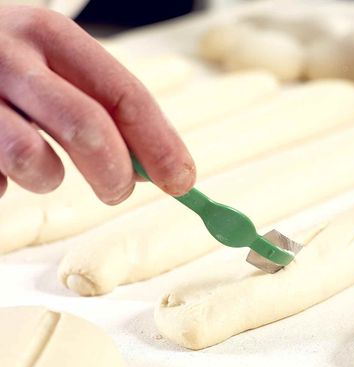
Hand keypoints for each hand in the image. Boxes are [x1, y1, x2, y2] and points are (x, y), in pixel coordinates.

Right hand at [0, 6, 195, 202]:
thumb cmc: (4, 65)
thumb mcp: (53, 65)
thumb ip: (102, 106)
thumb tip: (158, 167)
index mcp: (51, 35)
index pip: (124, 94)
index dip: (159, 143)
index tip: (183, 181)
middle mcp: (8, 56)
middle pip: (87, 127)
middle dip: (115, 174)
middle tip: (118, 192)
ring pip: (32, 161)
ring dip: (49, 179)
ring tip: (42, 167)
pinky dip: (1, 183)